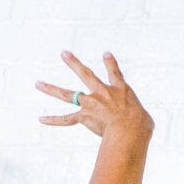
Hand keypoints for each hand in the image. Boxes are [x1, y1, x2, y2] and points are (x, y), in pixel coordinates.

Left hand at [36, 51, 152, 137]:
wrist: (129, 129)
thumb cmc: (141, 125)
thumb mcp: (145, 118)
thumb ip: (139, 118)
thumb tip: (140, 126)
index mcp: (121, 90)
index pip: (115, 73)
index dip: (110, 63)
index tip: (105, 54)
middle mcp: (103, 92)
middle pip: (85, 74)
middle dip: (73, 63)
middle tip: (64, 54)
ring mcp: (91, 103)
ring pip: (67, 94)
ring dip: (51, 88)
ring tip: (38, 83)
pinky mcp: (84, 117)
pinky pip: (66, 119)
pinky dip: (53, 120)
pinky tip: (41, 119)